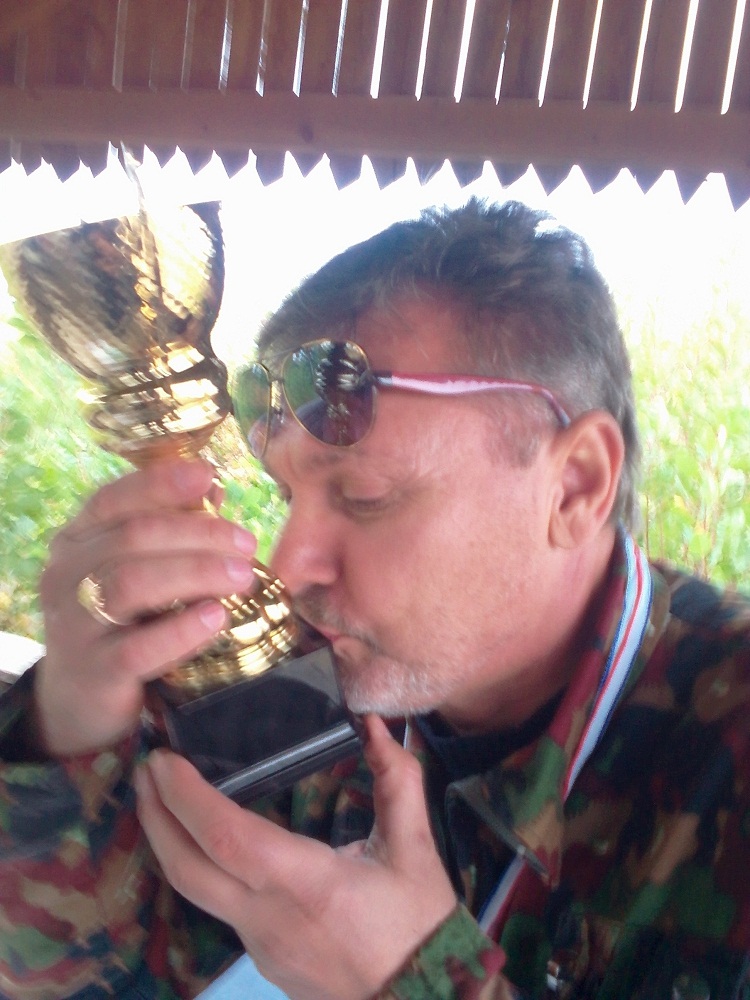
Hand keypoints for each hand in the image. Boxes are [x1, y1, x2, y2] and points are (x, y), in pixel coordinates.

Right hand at [35, 458, 258, 755]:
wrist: (78, 700)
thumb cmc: (121, 621)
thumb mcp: (137, 571)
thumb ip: (171, 532)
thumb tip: (214, 491)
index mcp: (77, 540)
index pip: (113, 499)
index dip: (161, 483)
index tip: (208, 475)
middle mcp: (66, 575)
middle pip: (132, 537)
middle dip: (199, 534)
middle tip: (247, 545)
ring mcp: (75, 624)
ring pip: (132, 583)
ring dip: (197, 573)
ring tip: (243, 577)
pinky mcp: (95, 671)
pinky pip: (139, 646)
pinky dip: (183, 629)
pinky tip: (217, 617)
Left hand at [135, 714, 457, 999]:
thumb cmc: (419, 927)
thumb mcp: (416, 850)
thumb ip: (398, 781)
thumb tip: (374, 724)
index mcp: (306, 884)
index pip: (227, 838)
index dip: (188, 797)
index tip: (166, 759)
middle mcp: (267, 916)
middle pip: (186, 869)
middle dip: (156, 815)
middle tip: (145, 768)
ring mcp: (258, 943)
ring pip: (193, 891)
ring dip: (168, 840)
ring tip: (161, 796)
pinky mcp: (260, 956)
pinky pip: (215, 905)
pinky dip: (196, 863)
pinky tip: (204, 840)